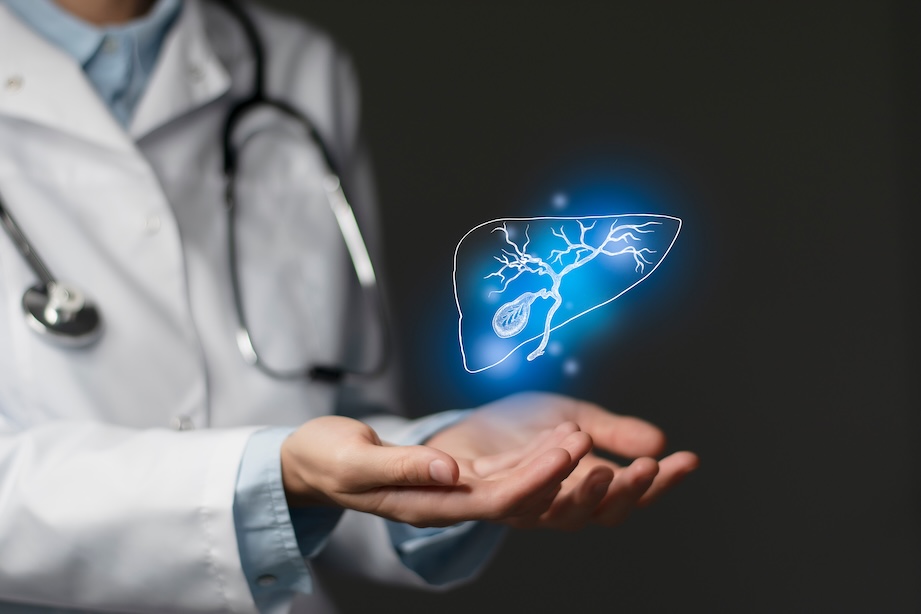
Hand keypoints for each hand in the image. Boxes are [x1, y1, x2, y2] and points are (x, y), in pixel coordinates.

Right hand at [280, 415, 593, 526]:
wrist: (310, 462)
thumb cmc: (326, 458)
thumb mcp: (356, 459)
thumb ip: (404, 466)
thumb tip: (451, 470)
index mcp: (425, 504)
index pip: (493, 500)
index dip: (534, 478)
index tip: (566, 451)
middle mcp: (445, 502)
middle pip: (513, 494)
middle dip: (553, 469)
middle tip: (586, 436)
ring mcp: (450, 491)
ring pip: (511, 482)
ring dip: (547, 462)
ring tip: (580, 432)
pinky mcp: (450, 476)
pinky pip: (497, 470)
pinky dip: (526, 454)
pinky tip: (549, 435)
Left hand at [425, 392, 698, 529]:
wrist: (464, 428)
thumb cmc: (519, 428)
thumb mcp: (574, 418)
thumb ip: (611, 432)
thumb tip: (659, 440)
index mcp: (585, 490)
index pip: (631, 495)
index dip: (661, 483)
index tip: (689, 459)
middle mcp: (560, 507)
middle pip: (603, 513)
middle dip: (629, 491)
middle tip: (651, 465)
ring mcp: (526, 508)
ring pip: (564, 514)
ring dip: (587, 491)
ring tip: (605, 465)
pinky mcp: (490, 500)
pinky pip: (518, 496)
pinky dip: (542, 476)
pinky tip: (564, 449)